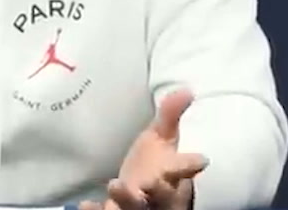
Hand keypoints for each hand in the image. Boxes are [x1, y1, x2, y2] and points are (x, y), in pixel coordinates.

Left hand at [82, 88, 207, 209]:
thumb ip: (170, 115)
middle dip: (159, 190)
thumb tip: (187, 89)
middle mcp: (158, 196)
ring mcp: (137, 206)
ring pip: (135, 207)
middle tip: (151, 181)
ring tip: (115, 185)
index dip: (189, 165)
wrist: (137, 192)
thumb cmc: (153, 163)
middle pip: (161, 197)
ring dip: (126, 198)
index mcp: (172, 176)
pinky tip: (86, 204)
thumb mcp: (161, 138)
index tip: (201, 160)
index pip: (183, 171)